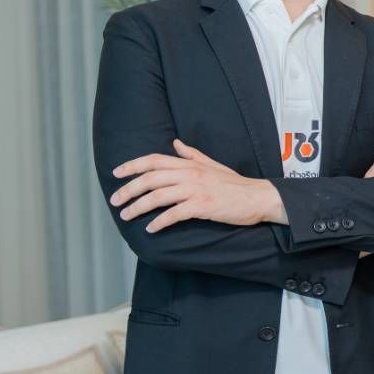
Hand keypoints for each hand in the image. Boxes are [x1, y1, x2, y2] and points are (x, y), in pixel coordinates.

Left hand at [111, 140, 283, 232]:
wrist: (258, 197)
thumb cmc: (235, 183)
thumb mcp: (212, 164)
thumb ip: (192, 155)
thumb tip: (176, 144)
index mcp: (190, 164)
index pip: (154, 160)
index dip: (132, 165)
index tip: (117, 173)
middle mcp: (190, 174)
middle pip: (150, 179)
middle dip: (128, 190)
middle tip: (115, 201)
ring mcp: (196, 190)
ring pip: (158, 196)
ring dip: (138, 207)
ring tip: (126, 215)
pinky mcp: (203, 206)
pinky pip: (174, 214)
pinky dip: (159, 222)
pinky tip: (150, 228)